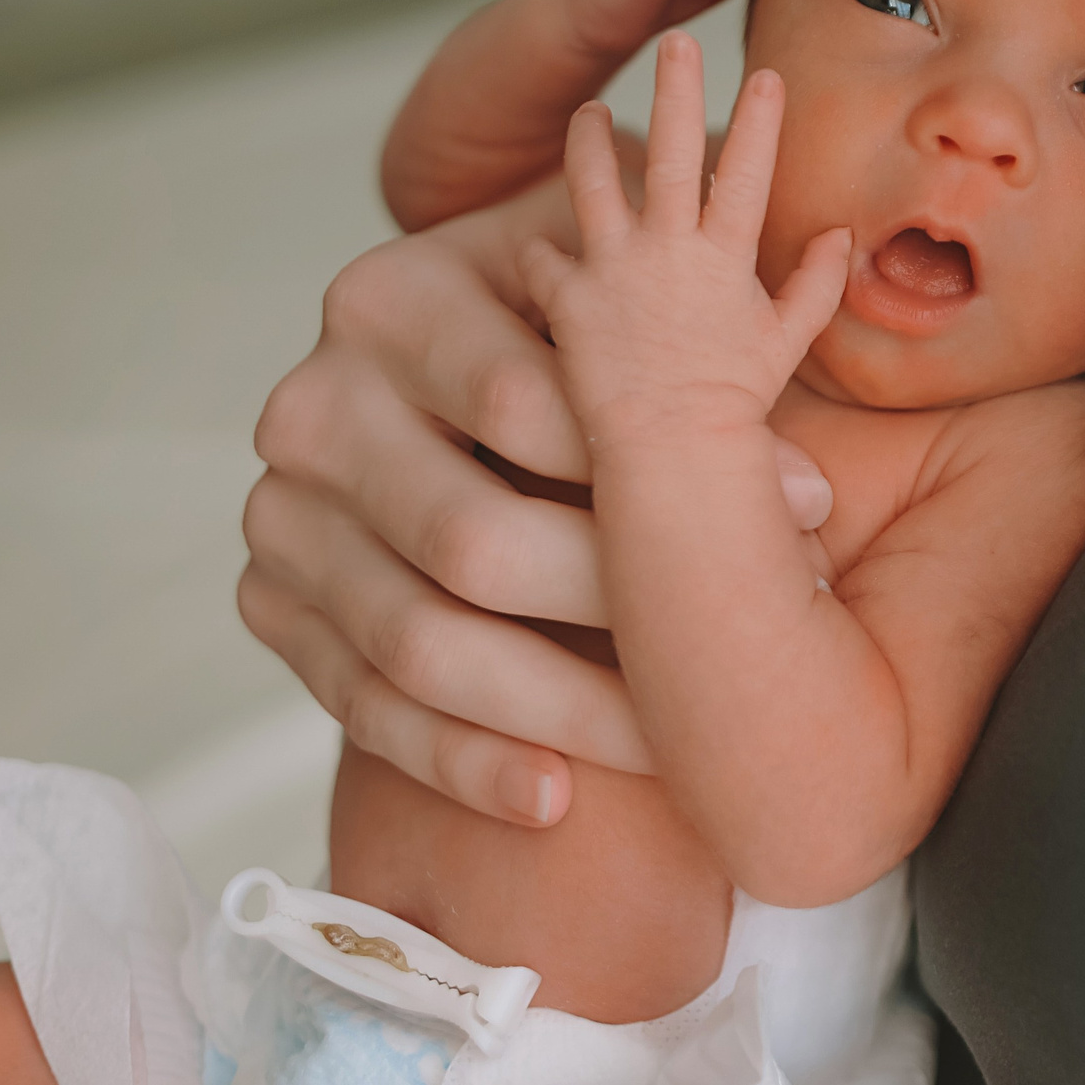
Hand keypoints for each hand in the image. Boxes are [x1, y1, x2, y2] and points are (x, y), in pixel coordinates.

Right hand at [239, 169, 836, 826]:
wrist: (447, 368)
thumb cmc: (573, 325)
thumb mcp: (626, 286)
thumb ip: (708, 330)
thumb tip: (814, 470)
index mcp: (393, 298)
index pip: (519, 406)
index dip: (667, 469)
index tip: (804, 518)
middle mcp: (313, 402)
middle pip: (472, 538)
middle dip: (623, 604)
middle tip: (740, 649)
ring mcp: (281, 511)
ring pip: (419, 639)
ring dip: (558, 707)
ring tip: (677, 745)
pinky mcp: (271, 602)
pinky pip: (362, 705)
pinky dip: (460, 760)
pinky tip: (553, 797)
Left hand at [521, 34, 851, 444]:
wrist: (669, 451)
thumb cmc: (734, 404)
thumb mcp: (786, 341)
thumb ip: (815, 283)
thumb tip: (840, 235)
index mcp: (724, 256)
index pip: (748, 169)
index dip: (759, 118)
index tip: (766, 71)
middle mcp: (666, 250)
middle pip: (670, 150)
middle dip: (676, 88)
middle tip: (674, 43)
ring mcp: (612, 270)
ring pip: (593, 183)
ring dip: (587, 142)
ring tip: (584, 110)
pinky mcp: (568, 301)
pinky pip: (543, 261)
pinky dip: (537, 251)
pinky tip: (530, 241)